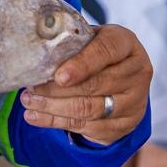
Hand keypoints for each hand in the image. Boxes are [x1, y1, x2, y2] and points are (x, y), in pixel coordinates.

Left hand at [19, 24, 151, 145]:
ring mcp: (134, 102)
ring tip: (28, 102)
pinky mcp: (124, 125)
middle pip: (95, 85)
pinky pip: (86, 127)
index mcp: (126, 44)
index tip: (58, 76)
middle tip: (30, 88)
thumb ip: (69, 43)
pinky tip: (35, 116)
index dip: (82, 65)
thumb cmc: (94, 52)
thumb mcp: (87, 39)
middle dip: (57, 89)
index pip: (105, 52)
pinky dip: (56, 122)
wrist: (118, 77)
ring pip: (88, 109)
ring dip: (53, 107)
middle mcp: (138, 72)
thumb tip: (35, 50)